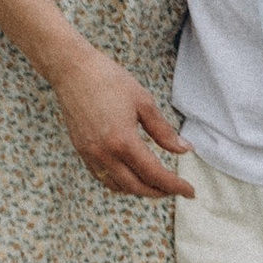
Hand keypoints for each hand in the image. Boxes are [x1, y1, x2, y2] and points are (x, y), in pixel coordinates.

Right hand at [53, 46, 195, 198]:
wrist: (73, 70)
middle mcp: (104, 153)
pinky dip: (120, 184)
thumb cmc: (109, 80)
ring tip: (157, 185)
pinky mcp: (81, 151)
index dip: (174, 185)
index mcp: (123, 141)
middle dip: (159, 192)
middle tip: (176, 189)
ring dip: (139, 190)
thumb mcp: (143, 102)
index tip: (190, 191)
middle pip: (136, 186)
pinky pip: (102, 177)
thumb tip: (185, 149)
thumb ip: (164, 131)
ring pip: (118, 186)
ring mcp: (90, 154)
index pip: (154, 174)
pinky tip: (132, 177)